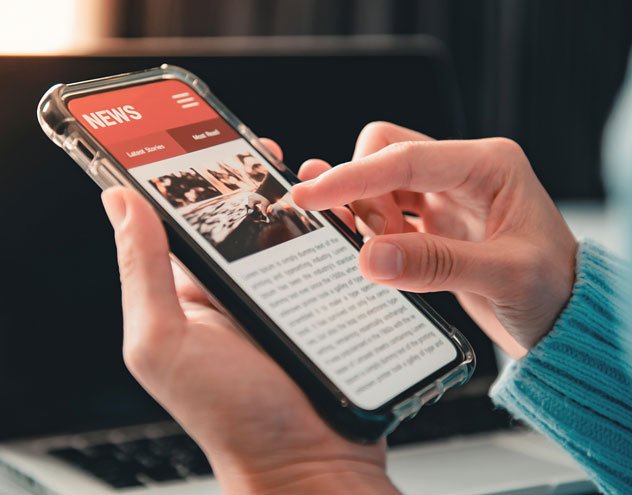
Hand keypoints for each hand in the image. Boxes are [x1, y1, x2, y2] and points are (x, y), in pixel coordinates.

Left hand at [101, 139, 398, 494]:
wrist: (308, 461)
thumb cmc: (233, 416)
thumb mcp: (165, 341)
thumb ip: (142, 270)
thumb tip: (119, 202)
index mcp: (194, 291)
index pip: (188, 220)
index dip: (195, 179)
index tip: (208, 142)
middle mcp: (240, 290)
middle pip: (249, 219)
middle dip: (259, 182)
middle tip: (270, 156)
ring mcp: (288, 297)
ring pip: (295, 234)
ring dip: (304, 204)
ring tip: (315, 181)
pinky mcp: (328, 306)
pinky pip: (333, 259)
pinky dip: (339, 235)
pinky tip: (348, 218)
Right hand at [292, 122, 577, 357]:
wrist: (565, 319)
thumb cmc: (554, 290)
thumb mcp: (505, 276)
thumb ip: (436, 264)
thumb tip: (368, 257)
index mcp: (488, 165)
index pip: (405, 157)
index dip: (353, 175)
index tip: (310, 195)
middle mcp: (463, 172)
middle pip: (385, 154)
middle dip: (362, 193)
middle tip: (371, 241)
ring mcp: (446, 197)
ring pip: (380, 184)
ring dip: (364, 214)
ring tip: (380, 254)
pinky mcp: (434, 224)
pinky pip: (385, 213)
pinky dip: (369, 230)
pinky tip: (369, 250)